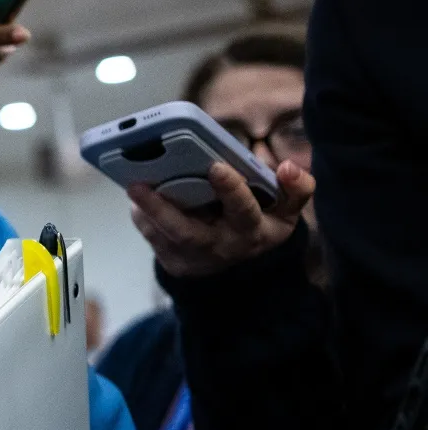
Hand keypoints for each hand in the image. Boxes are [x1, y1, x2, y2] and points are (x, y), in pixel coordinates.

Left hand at [127, 160, 314, 277]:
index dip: (233, 190)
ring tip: (132, 185)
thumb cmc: (260, 222)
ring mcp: (195, 257)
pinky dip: (142, 216)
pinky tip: (136, 197)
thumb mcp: (286, 210)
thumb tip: (287, 167)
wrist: (237, 262)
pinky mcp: (173, 261)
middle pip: (190, 233)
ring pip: (164, 235)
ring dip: (146, 211)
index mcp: (255, 230)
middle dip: (164, 209)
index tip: (218, 167)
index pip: (245, 211)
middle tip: (138, 183)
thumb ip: (296, 188)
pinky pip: (153, 238)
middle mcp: (223, 247)